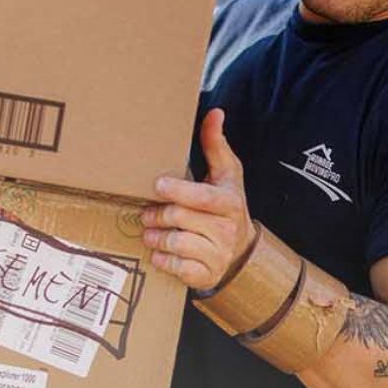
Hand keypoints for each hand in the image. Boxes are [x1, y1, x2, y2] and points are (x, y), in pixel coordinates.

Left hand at [142, 108, 255, 290]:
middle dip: (158, 214)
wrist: (241, 251)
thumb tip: (215, 113)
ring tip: (149, 231)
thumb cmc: (226, 206)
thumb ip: (216, 145)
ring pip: (176, 243)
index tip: (158, 186)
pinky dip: (162, 259)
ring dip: (156, 237)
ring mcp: (217, 255)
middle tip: (146, 212)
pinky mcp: (205, 275)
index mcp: (229, 202)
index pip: (202, 197)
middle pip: (180, 218)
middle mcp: (226, 230)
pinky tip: (159, 252)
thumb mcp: (226, 174)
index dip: (178, 191)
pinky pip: (176, 267)